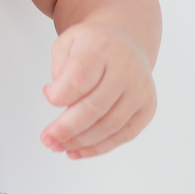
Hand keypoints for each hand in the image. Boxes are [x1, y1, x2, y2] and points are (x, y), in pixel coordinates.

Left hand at [40, 22, 155, 158]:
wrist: (126, 42)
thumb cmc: (93, 46)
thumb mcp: (67, 43)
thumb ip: (59, 68)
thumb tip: (55, 97)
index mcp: (102, 49)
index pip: (79, 80)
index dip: (59, 95)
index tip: (48, 95)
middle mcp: (126, 69)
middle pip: (94, 107)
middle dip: (66, 128)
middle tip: (47, 139)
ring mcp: (139, 90)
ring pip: (109, 125)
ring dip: (80, 142)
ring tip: (59, 146)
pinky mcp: (147, 108)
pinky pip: (124, 135)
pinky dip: (99, 147)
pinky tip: (78, 151)